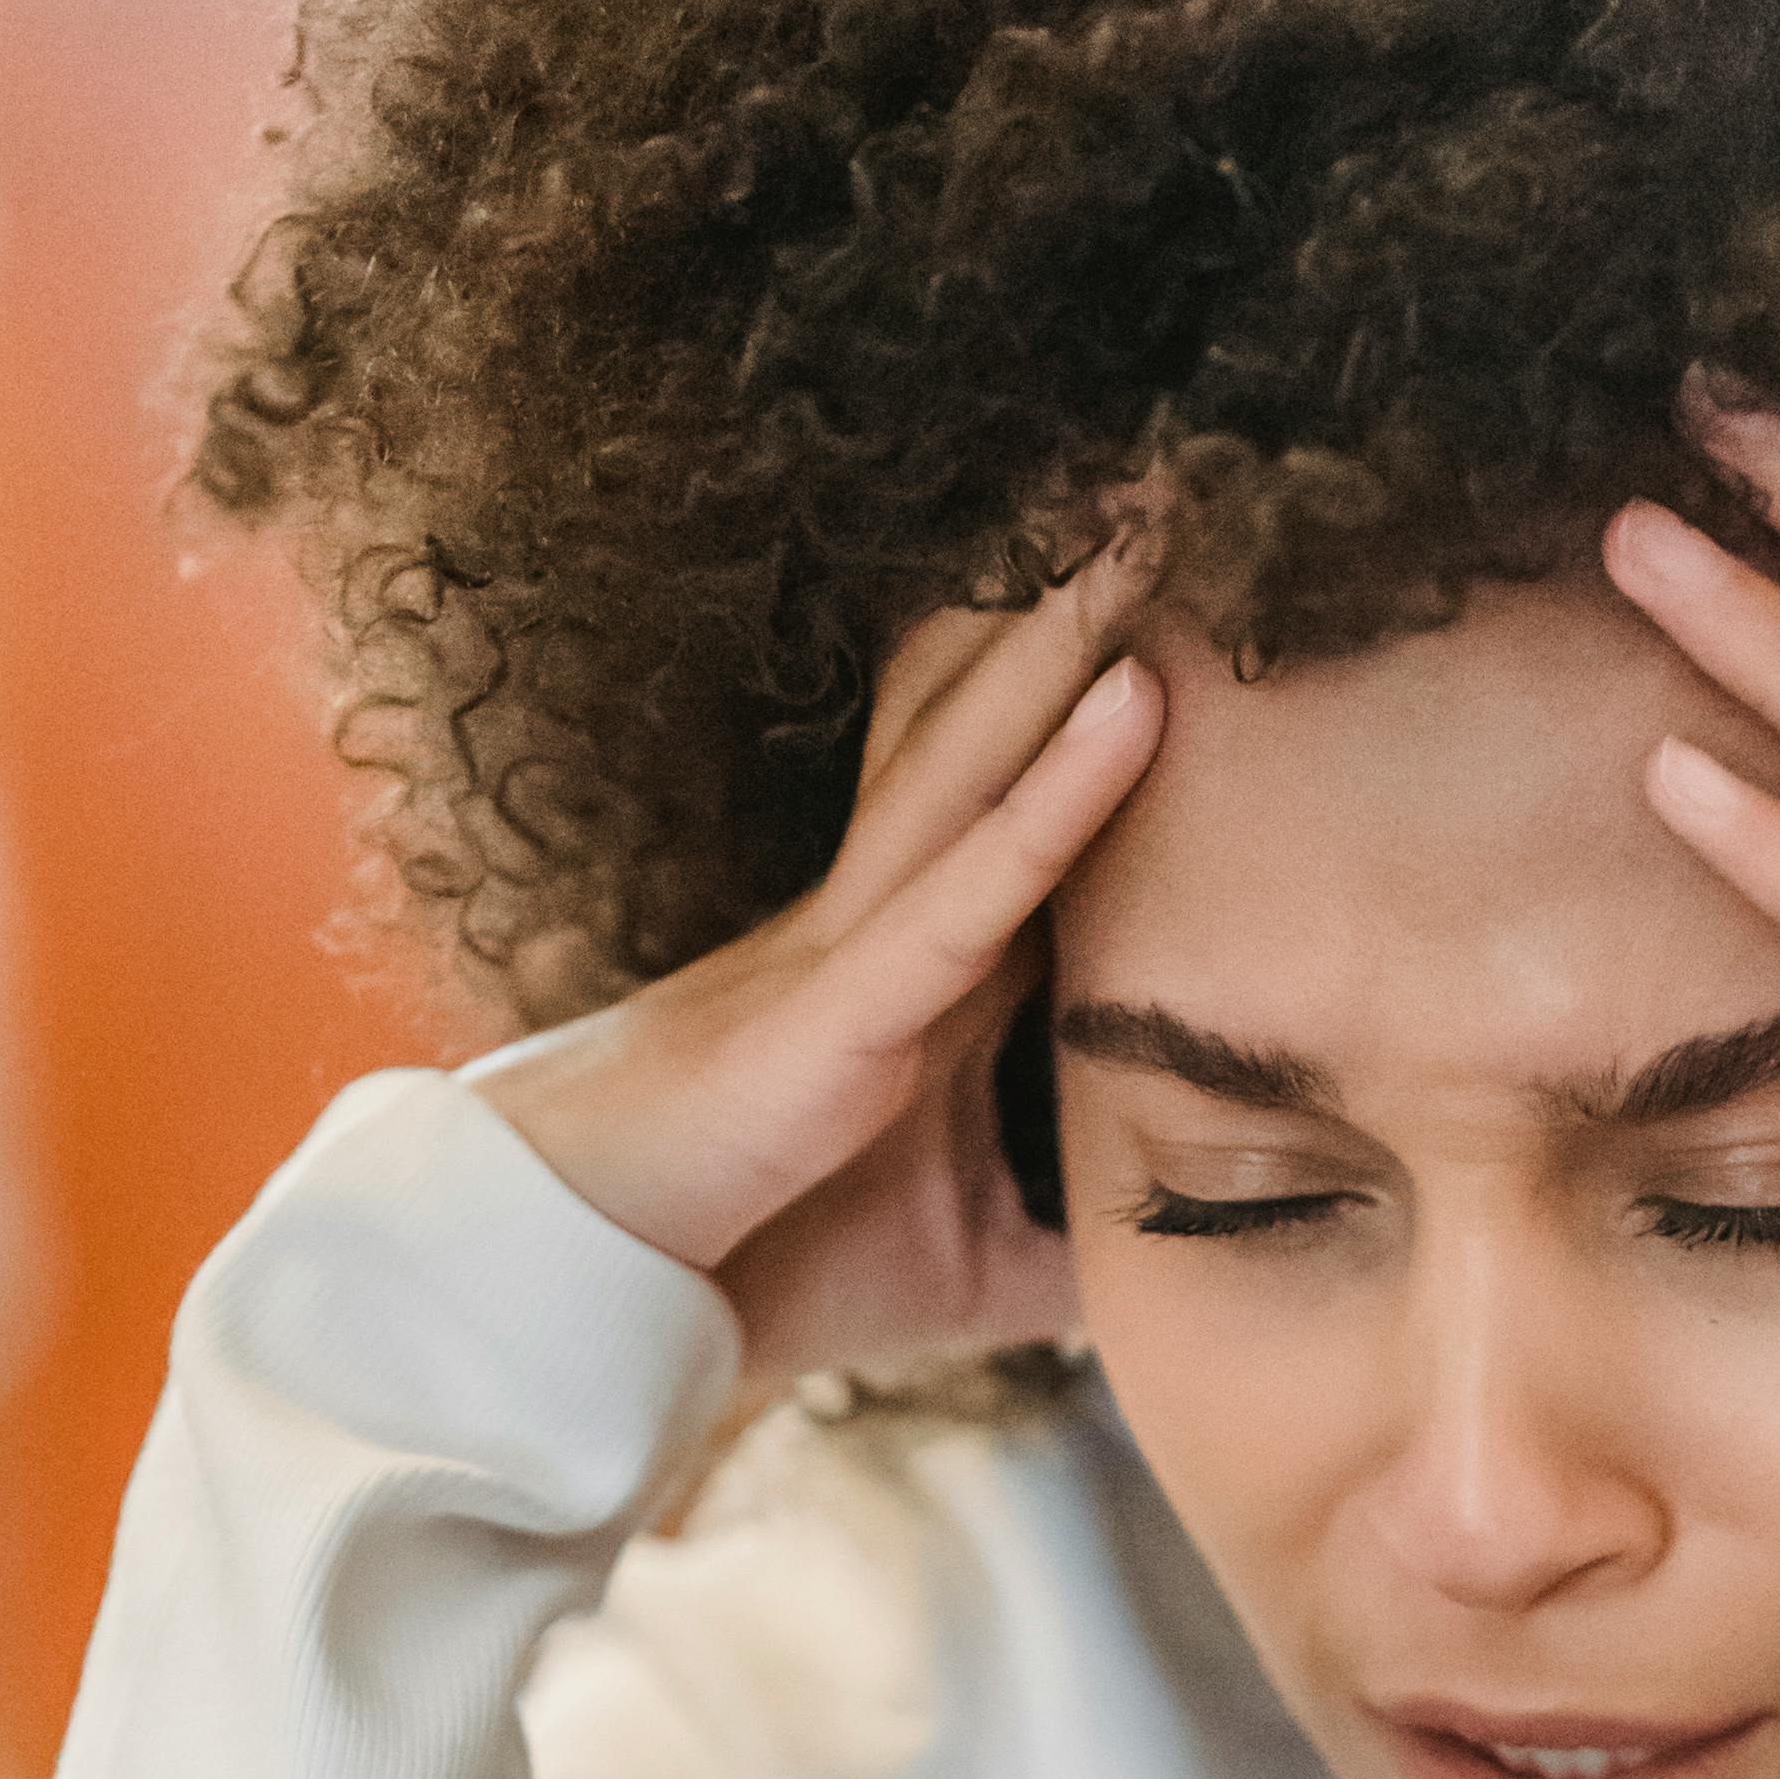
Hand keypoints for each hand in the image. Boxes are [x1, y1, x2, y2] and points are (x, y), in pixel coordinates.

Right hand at [472, 542, 1162, 1381]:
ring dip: (1070, 632)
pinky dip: (1058, 791)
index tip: (1187, 590)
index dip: (1090, 687)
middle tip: (1183, 473)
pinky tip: (1134, 697)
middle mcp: (880, 919)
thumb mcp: (968, 1268)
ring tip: (1164, 512)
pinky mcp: (837, 1012)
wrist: (586, 1305)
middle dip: (1080, 601)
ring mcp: (850, 948)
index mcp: (910, 967)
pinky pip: (970, 882)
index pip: (1019, 799)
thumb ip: (1073, 1244)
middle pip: (991, 723)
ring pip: (978, 753)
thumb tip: (1193, 1259)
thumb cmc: (759, 1268)